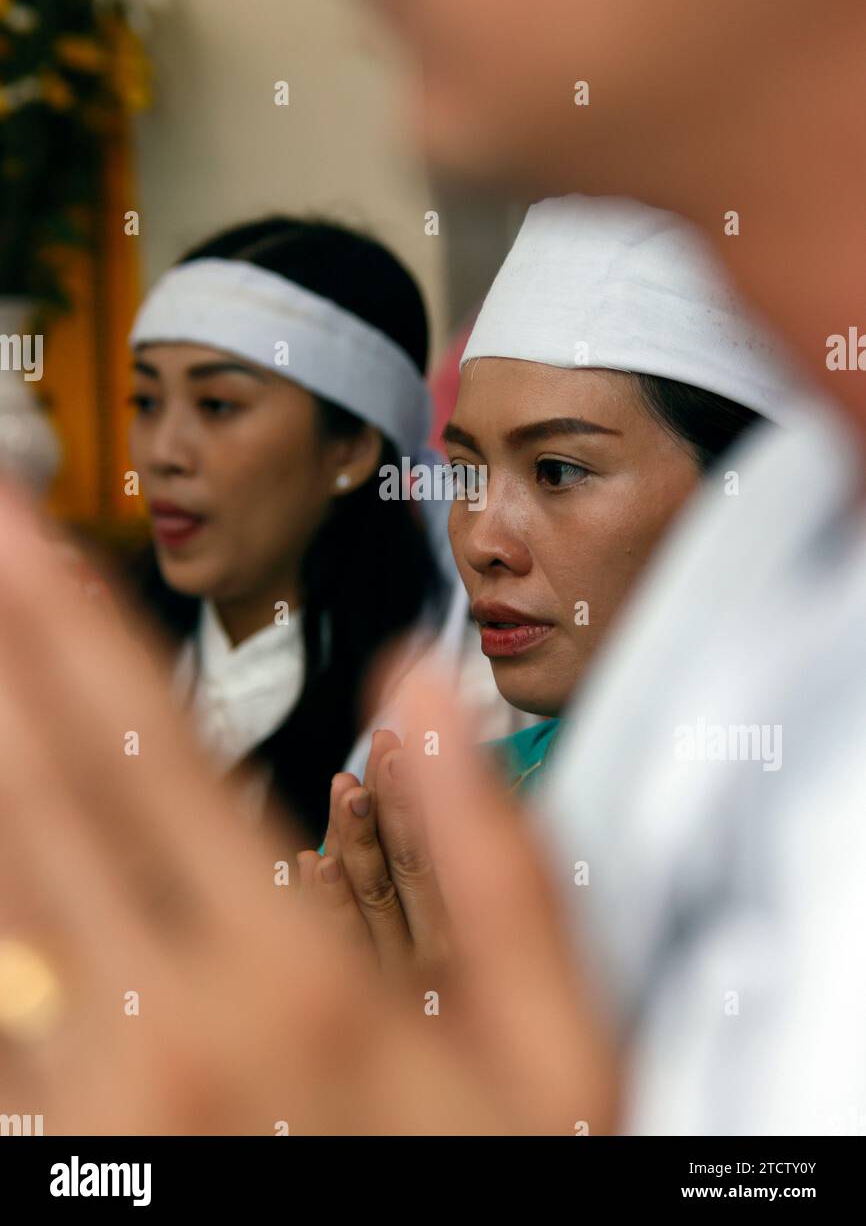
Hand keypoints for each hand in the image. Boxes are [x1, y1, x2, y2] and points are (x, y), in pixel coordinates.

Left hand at [0, 481, 618, 1133]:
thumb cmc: (501, 1199)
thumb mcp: (555, 1048)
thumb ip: (489, 855)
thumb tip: (425, 695)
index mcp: (293, 974)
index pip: (152, 752)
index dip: (73, 629)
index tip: (23, 537)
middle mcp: (171, 1027)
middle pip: (48, 798)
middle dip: (1, 656)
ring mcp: (104, 1106)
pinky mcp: (76, 1157)